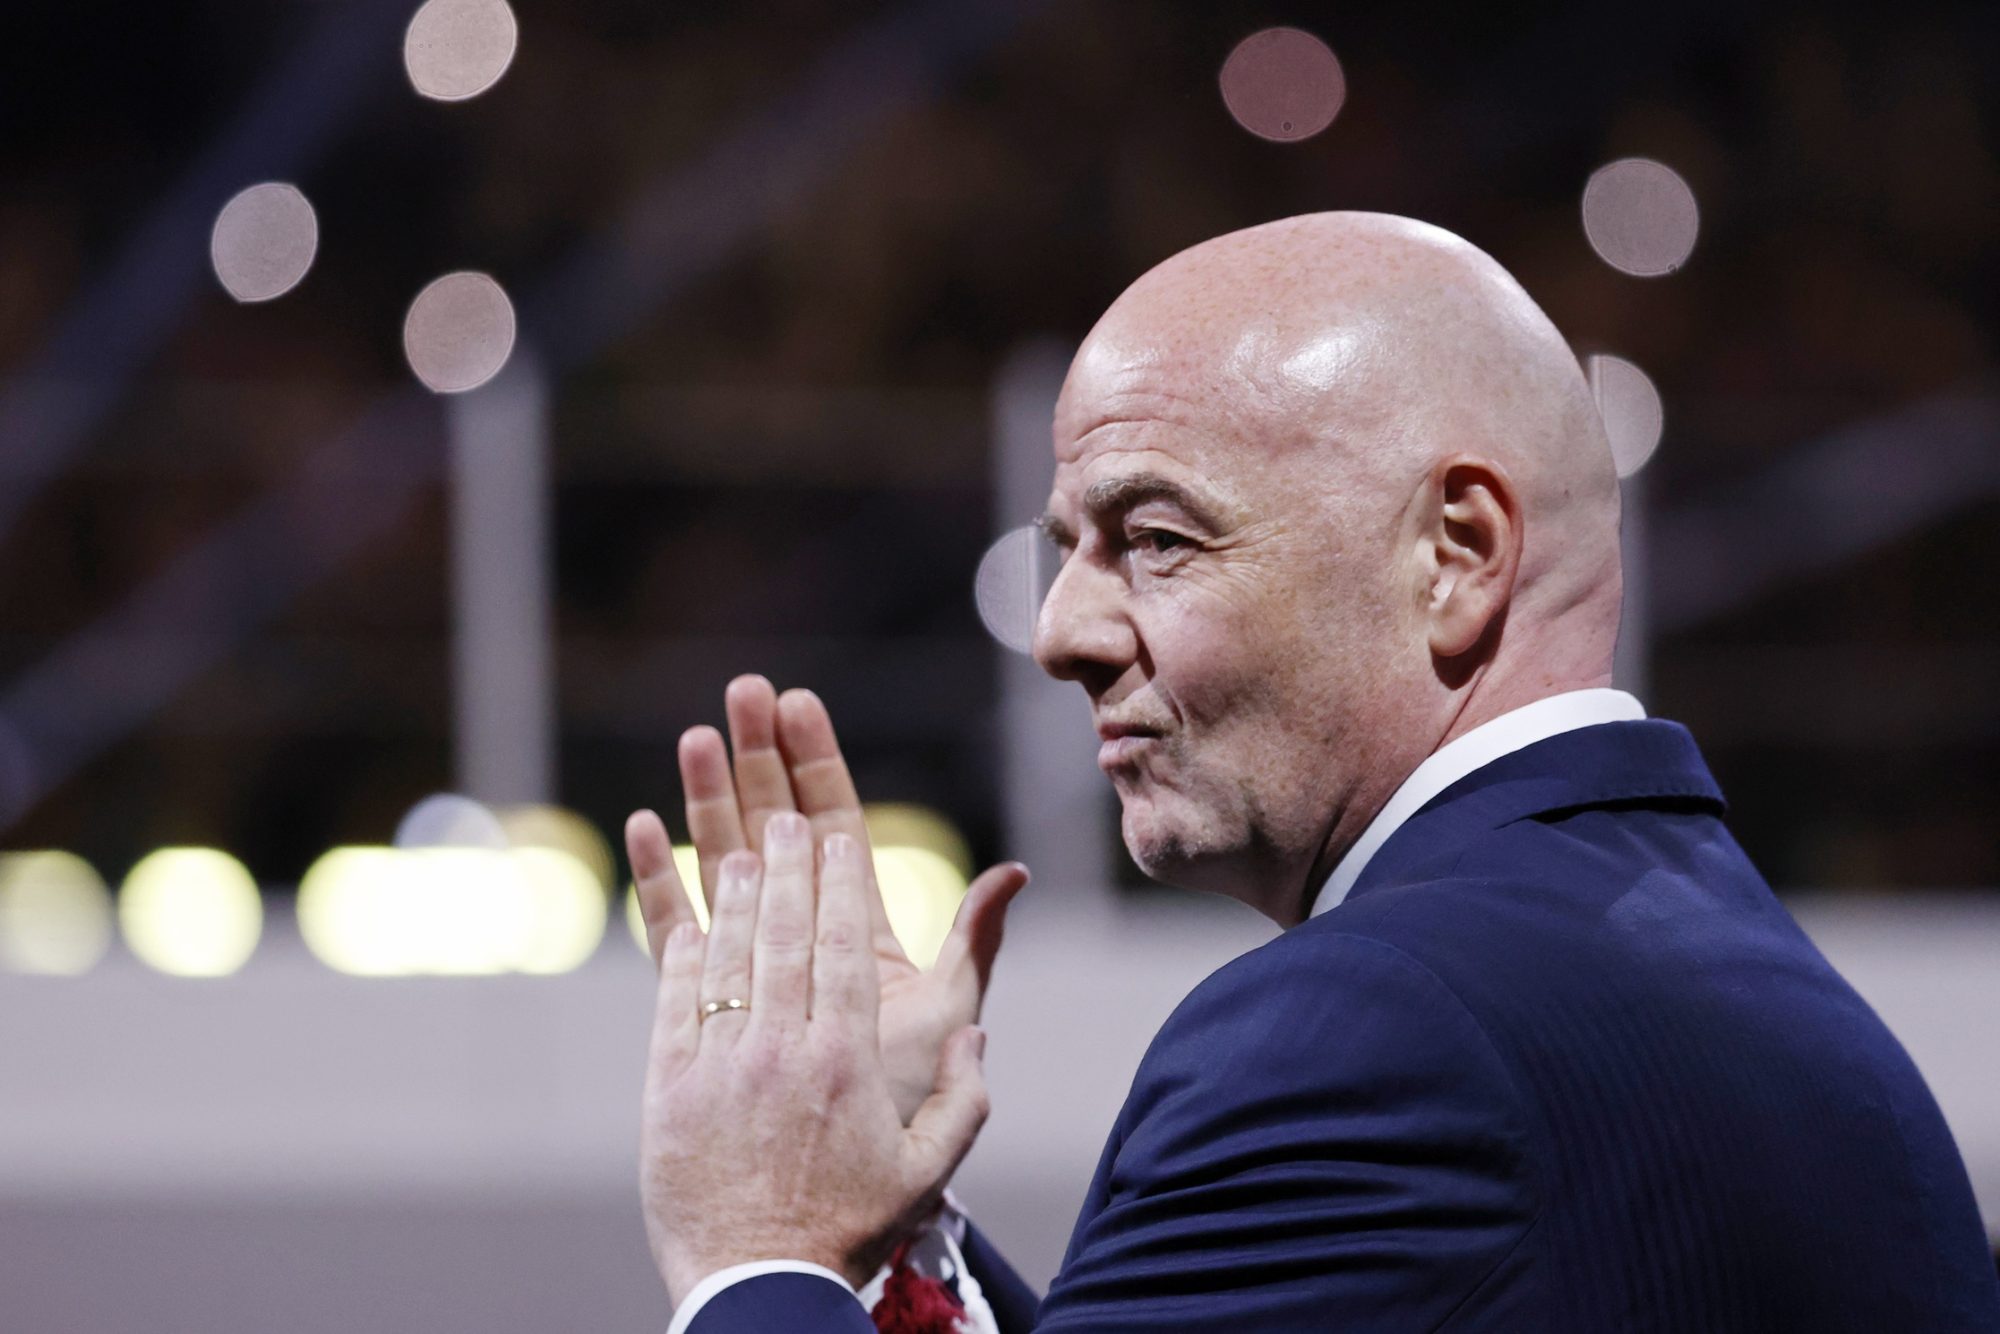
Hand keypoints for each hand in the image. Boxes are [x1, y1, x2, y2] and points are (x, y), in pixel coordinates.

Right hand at [627, 674, 1027, 1123]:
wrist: (835, 1192)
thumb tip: (1014, 871)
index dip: (817, 763)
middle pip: (778, 829)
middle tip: (741, 690)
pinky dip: (660, 880)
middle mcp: (804, 941)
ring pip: (726, 865)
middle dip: (760, 759)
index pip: (838, 826)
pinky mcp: (705, 1002)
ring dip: (708, 801)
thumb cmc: (897, 1109)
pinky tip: (644, 828)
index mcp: (859, 933)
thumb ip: (971, 944)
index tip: (797, 703)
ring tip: (694, 736)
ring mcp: (753, 967)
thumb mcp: (943, 1019)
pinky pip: (678, 931)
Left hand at [640, 815, 989, 1303]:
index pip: (844, 947)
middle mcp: (783, 1049)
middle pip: (785, 935)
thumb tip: (978, 1034)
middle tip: (786, 821)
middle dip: (787, 868)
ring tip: (741, 849)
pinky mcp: (668, 1090)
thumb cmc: (850, 1230)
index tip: (835, 838)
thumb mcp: (929, 1170)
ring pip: (729, 958)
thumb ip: (965, 1096)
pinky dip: (682, 953)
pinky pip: (675, 1003)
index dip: (837, 884)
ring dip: (735, 896)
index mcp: (847, 1060)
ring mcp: (720, 1065)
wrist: (760, 1285)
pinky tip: (690, 919)